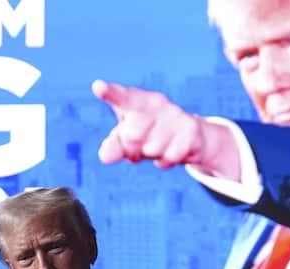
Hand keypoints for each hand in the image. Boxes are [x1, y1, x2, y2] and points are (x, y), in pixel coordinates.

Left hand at [91, 80, 240, 179]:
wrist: (190, 138)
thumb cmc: (149, 133)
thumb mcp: (126, 139)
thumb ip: (113, 145)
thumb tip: (105, 157)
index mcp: (135, 100)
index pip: (121, 96)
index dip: (109, 93)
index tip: (98, 87)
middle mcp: (156, 103)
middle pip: (132, 135)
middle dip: (133, 150)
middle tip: (140, 146)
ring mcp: (175, 114)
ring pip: (152, 149)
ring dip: (152, 156)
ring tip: (159, 146)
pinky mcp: (190, 129)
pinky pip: (170, 156)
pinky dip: (167, 161)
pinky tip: (172, 150)